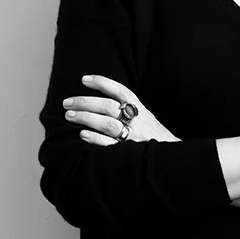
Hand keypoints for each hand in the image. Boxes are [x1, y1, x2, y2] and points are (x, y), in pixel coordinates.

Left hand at [63, 74, 178, 144]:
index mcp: (141, 110)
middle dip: (85, 102)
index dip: (102, 83)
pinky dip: (95, 138)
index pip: (120, 91)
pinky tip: (82, 135)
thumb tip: (100, 102)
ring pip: (106, 123)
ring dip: (86, 118)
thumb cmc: (154, 138)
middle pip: (108, 106)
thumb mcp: (146, 118)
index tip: (84, 80)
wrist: (172, 159)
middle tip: (67, 102)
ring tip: (69, 115)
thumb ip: (129, 110)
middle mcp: (137, 120)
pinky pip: (109, 144)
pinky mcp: (129, 152)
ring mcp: (133, 136)